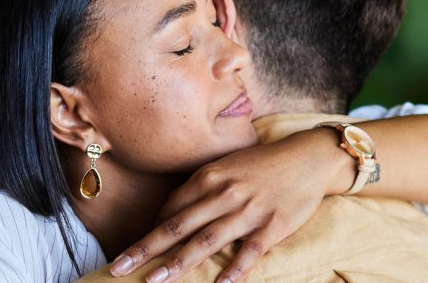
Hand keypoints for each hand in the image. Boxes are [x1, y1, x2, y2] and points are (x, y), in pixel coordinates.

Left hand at [108, 129, 351, 282]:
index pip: (170, 208)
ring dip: (178, 263)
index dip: (150, 230)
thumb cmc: (264, 164)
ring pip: (206, 241)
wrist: (309, 157)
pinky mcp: (272, 226)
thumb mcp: (228, 166)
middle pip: (176, 226)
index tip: (135, 250)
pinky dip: (234, 270)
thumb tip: (173, 211)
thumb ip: (202, 187)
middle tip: (118, 268)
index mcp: (209, 177)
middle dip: (145, 249)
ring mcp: (248, 211)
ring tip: (154, 281)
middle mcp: (224, 194)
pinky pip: (250, 252)